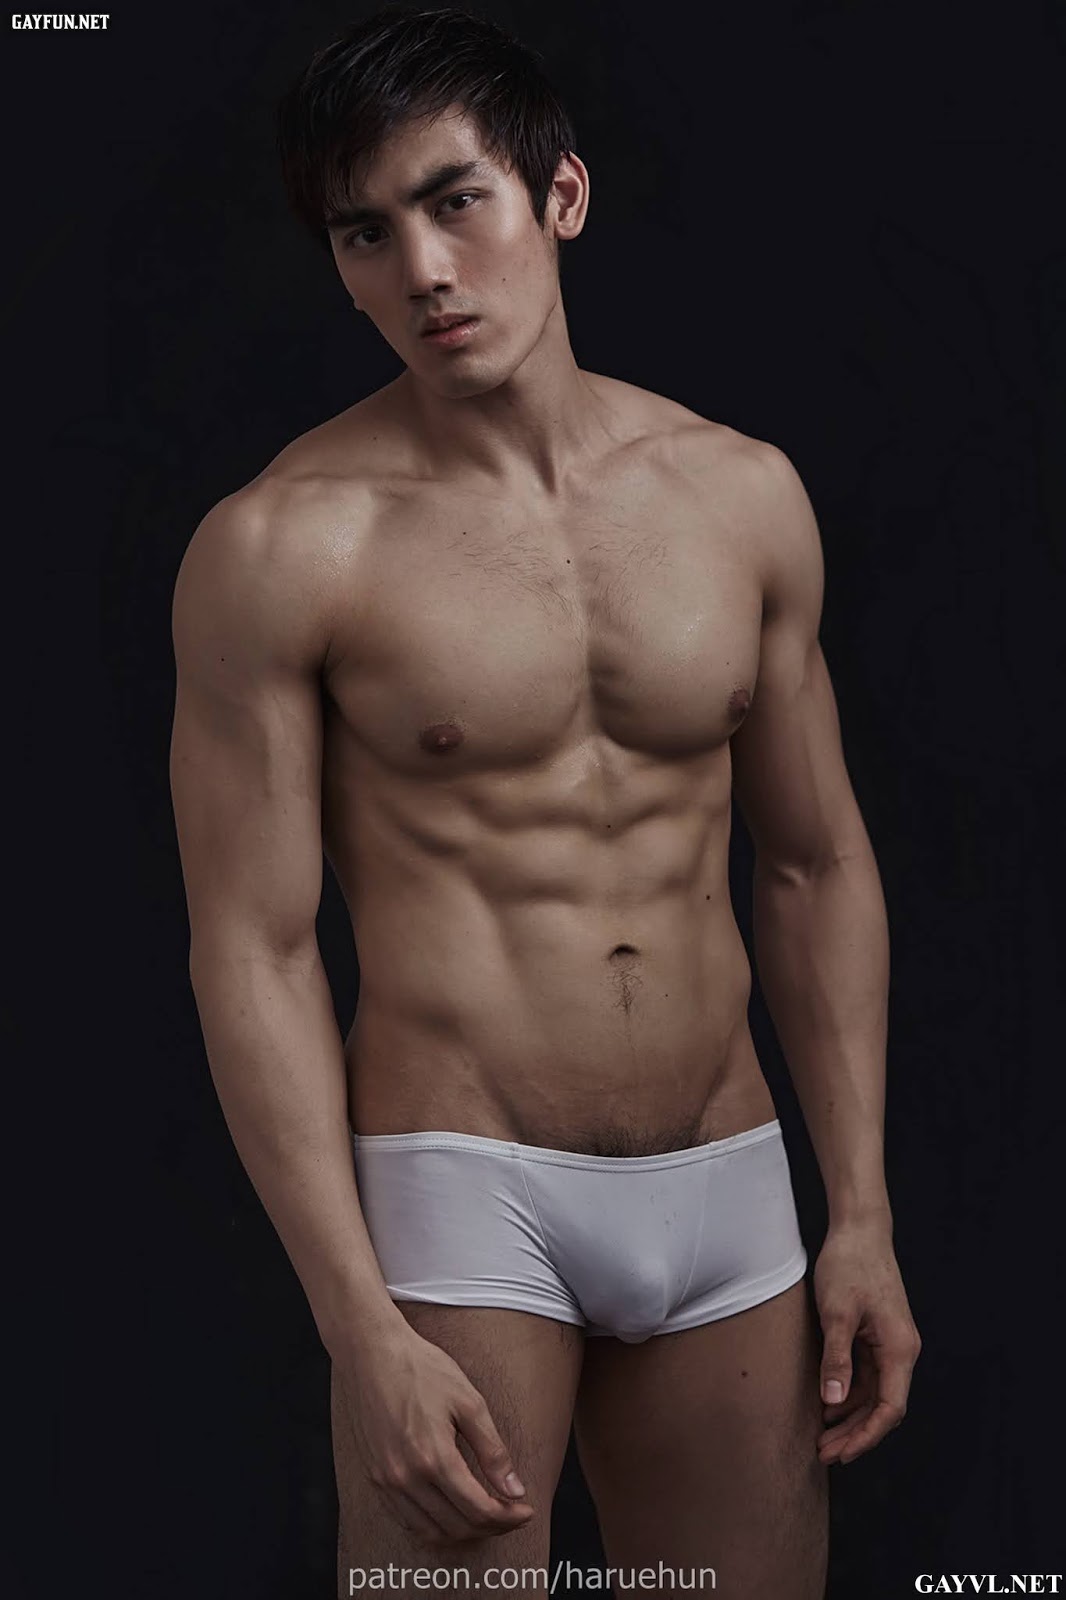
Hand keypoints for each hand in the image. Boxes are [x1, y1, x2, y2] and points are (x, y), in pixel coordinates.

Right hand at [334, 1322, 534, 1545]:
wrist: (372, 1353)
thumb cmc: (422, 1369)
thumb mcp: (469, 1402)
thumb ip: (493, 1451)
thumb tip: (515, 1490)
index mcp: (433, 1457)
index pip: (478, 1510)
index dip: (508, 1517)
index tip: (527, 1511)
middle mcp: (405, 1477)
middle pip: (457, 1527)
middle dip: (492, 1526)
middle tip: (513, 1513)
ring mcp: (386, 1480)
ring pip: (431, 1531)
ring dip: (464, 1531)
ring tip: (486, 1514)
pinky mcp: (374, 1477)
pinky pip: (407, 1519)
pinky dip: (435, 1524)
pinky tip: (452, 1508)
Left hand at [813, 1220, 921, 1465]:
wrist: (859, 1229)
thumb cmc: (850, 1265)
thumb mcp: (837, 1312)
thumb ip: (836, 1358)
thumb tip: (832, 1401)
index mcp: (899, 1349)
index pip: (890, 1407)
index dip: (867, 1435)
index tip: (842, 1453)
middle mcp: (900, 1351)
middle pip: (882, 1406)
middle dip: (855, 1433)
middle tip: (825, 1454)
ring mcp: (888, 1344)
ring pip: (872, 1394)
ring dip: (850, 1417)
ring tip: (822, 1437)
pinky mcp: (875, 1336)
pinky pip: (865, 1375)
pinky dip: (848, 1393)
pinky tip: (826, 1404)